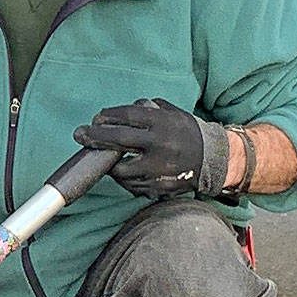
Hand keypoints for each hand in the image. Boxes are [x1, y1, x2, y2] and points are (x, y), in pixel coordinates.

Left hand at [73, 98, 229, 197]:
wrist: (216, 159)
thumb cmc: (189, 133)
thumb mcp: (174, 114)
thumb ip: (150, 110)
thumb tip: (123, 111)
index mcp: (164, 123)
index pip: (128, 116)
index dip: (108, 116)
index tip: (96, 119)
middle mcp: (161, 144)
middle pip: (119, 140)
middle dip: (95, 137)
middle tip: (79, 135)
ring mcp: (160, 168)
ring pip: (121, 169)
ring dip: (108, 164)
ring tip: (103, 158)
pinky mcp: (160, 186)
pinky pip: (132, 185)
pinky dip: (124, 179)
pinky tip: (120, 172)